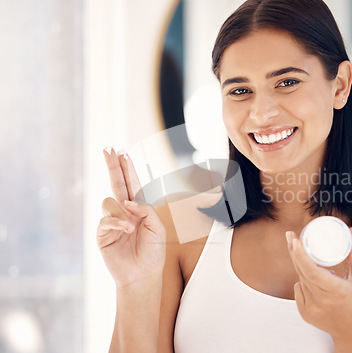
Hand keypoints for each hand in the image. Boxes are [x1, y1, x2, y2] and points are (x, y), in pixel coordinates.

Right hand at [97, 148, 165, 288]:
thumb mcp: (157, 228)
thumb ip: (146, 210)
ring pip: (110, 201)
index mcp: (139, 208)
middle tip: (108, 149)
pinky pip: (105, 220)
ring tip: (131, 226)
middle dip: (113, 166)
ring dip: (121, 210)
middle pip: (116, 183)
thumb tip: (127, 201)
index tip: (122, 152)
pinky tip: (126, 229)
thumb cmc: (153, 252)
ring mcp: (112, 221)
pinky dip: (116, 222)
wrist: (142, 275)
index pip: (132, 184)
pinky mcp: (103, 234)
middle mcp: (125, 211)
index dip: (127, 168)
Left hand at [286, 228, 351, 348]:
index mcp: (336, 290)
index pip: (311, 271)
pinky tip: (311, 279)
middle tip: (291, 235)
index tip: (294, 240)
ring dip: (301, 266)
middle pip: (301, 271)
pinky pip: (298, 289)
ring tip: (312, 260)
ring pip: (299, 279)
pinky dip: (302, 281)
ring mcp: (311, 308)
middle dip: (294, 251)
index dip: (300, 255)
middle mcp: (321, 300)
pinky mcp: (305, 313)